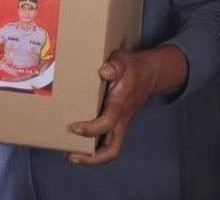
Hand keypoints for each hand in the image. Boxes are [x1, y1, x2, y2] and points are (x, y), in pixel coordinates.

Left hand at [67, 46, 185, 165]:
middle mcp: (121, 120)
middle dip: (92, 158)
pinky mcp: (116, 124)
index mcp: (120, 106)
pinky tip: (76, 142)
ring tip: (70, 154)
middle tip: (71, 155)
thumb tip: (104, 71)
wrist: (149, 75)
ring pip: (110, 150)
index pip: (107, 123)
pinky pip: (106, 142)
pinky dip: (93, 147)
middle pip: (112, 150)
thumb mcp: (123, 61)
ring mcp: (119, 124)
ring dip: (92, 157)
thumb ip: (114, 65)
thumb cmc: (131, 68)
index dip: (90, 129)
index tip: (73, 127)